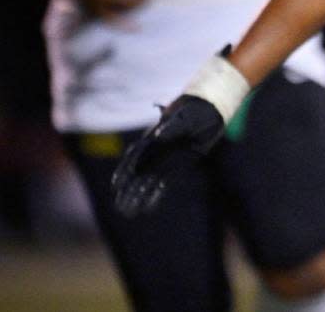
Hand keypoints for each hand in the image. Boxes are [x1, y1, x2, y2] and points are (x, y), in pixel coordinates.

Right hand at [111, 95, 223, 217]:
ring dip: (138, 196)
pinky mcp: (178, 166)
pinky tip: (148, 207)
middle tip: (118, 206)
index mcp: (153, 138)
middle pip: (137, 173)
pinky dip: (155, 194)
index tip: (116, 184)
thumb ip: (171, 128)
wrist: (208, 113)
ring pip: (148, 180)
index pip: (135, 156)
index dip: (125, 170)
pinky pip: (163, 182)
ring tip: (128, 212)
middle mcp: (155, 151)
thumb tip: (156, 136)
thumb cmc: (194, 113)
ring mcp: (165, 159)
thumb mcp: (185, 118)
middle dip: (128, 189)